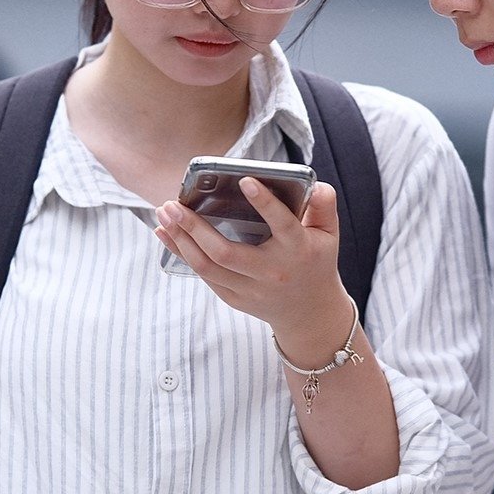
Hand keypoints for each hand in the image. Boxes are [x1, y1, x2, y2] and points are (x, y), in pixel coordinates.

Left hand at [154, 178, 349, 350]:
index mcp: (298, 250)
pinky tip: (167, 233)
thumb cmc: (316, 261)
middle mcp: (271, 272)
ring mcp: (251, 289)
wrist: (309, 312)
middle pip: (226, 252)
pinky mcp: (234, 298)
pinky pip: (204, 276)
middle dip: (195, 228)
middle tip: (174, 204)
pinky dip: (182, 254)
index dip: (264, 203)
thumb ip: (324, 206)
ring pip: (208, 267)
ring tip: (164, 214)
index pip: (281, 225)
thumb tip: (316, 185)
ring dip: (181, 240)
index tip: (244, 180)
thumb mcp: (328, 233)